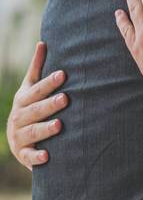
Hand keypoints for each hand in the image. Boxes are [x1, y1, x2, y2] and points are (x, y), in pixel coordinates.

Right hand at [5, 42, 67, 169]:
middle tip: (66, 99)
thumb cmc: (30, 109)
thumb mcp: (30, 89)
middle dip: (49, 104)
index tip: (64, 74)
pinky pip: (29, 156)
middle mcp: (19, 117)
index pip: (36, 90)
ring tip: (60, 125)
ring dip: (45, 129)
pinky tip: (48, 155)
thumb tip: (43, 42)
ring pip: (32, 132)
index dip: (49, 83)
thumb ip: (37, 68)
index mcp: (23, 100)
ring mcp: (19, 136)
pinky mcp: (23, 154)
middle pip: (35, 110)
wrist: (19, 141)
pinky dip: (36, 157)